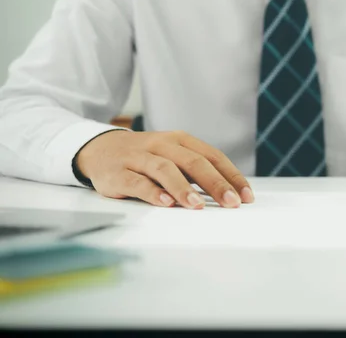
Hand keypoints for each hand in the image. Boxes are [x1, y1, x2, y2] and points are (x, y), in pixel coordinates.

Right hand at [76, 130, 253, 208]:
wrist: (99, 149)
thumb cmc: (146, 157)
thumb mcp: (173, 156)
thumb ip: (197, 171)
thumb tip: (230, 192)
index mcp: (180, 140)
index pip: (212, 156)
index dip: (231, 176)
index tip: (246, 196)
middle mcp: (162, 145)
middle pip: (194, 162)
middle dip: (215, 184)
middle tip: (231, 203)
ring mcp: (139, 158)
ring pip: (165, 170)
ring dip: (184, 188)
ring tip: (198, 205)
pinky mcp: (118, 173)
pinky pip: (137, 182)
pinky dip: (152, 192)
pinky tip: (165, 203)